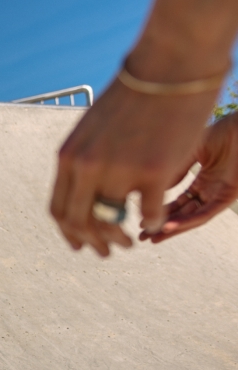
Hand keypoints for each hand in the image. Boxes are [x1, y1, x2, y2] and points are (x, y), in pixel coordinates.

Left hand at [50, 78, 216, 255]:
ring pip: (110, 224)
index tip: (79, 245)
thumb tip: (80, 196)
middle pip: (78, 222)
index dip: (68, 233)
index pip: (58, 209)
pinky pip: (149, 213)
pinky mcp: (155, 172)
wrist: (166, 68)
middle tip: (104, 252)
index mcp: (68, 156)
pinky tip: (154, 220)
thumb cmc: (129, 98)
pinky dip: (152, 222)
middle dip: (90, 243)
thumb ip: (81, 161)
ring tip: (127, 243)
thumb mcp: (90, 129)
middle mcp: (87, 166)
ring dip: (117, 240)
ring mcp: (120, 170)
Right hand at [140, 112, 237, 242]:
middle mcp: (210, 191)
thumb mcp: (186, 151)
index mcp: (202, 181)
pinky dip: (186, 222)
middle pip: (183, 213)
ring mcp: (219, 194)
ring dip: (172, 229)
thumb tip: (153, 189)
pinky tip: (168, 226)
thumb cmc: (219, 132)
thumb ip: (172, 171)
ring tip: (152, 237)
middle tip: (142, 236)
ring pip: (192, 218)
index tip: (140, 219)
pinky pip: (205, 213)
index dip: (160, 211)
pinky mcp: (228, 196)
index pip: (178, 202)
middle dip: (162, 225)